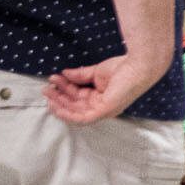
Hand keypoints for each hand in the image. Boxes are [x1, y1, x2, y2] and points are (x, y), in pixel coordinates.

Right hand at [42, 53, 169, 125]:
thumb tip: (64, 74)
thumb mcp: (96, 72)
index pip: (78, 97)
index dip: (64, 89)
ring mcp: (104, 110)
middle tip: (46, 88)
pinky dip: (69, 114)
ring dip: (60, 104)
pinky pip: (83, 118)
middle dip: (59, 97)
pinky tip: (57, 106)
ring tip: (49, 93)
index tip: (53, 79)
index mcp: (101, 98)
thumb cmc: (122, 68)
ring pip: (76, 112)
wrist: (138, 65)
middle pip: (75, 105)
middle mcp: (102, 107)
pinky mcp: (105, 111)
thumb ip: (80, 75)